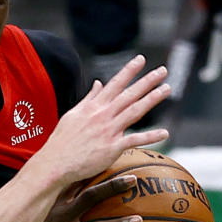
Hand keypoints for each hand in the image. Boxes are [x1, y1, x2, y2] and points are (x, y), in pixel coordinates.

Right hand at [16, 175, 142, 221]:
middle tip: (134, 180)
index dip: (94, 166)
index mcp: (56, 202)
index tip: (112, 154)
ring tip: (139, 221)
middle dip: (113, 187)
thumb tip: (70, 191)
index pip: (77, 179)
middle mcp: (62, 215)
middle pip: (91, 196)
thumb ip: (54, 201)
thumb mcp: (37, 214)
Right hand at [39, 55, 169, 185]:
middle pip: (129, 94)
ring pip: (134, 111)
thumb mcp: (73, 114)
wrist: (55, 163)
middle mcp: (103, 115)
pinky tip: (165, 133)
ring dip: (152, 99)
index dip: (129, 71)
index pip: (114, 84)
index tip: (141, 59)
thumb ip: (89, 98)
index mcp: (93, 107)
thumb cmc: (62, 140)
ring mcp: (108, 131)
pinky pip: (135, 140)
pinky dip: (150, 137)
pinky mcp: (112, 148)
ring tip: (166, 89)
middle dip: (147, 81)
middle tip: (163, 71)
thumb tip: (98, 83)